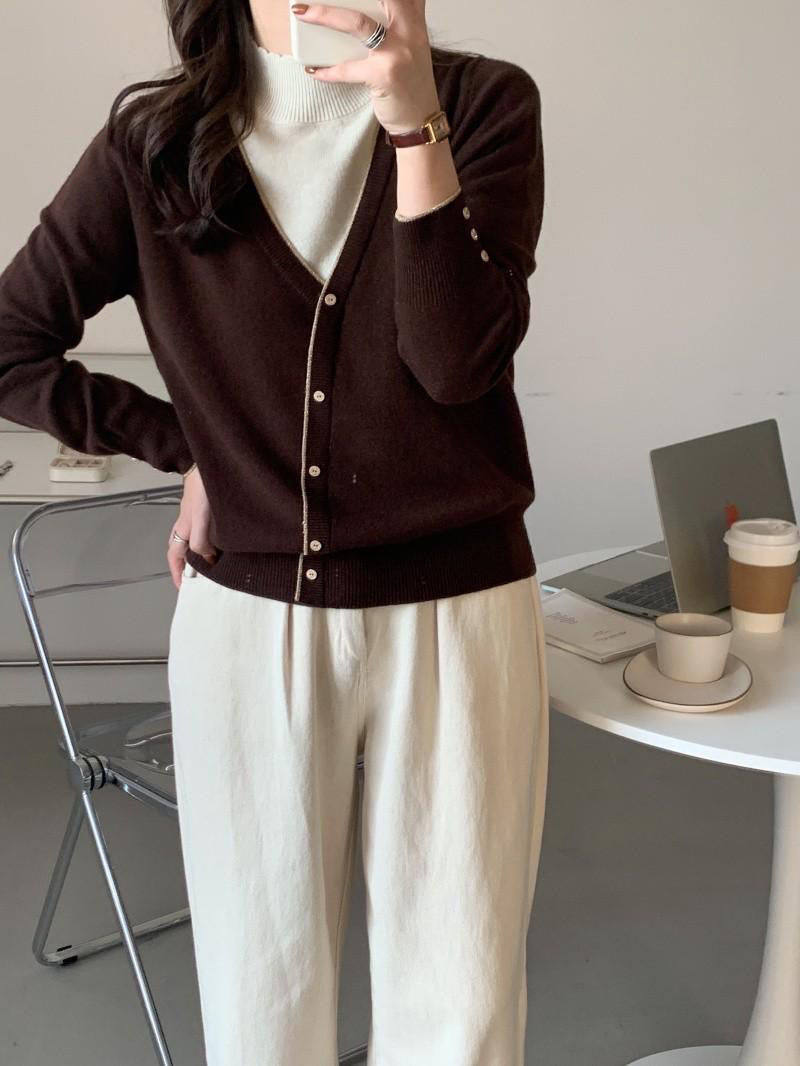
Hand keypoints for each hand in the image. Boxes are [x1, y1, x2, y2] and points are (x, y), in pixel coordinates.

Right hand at [167, 467, 218, 588]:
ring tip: (214, 567)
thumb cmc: (203, 488)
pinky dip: (211, 542)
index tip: (184, 589)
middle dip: (189, 567)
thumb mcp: (200, 518)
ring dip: (200, 555)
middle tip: (201, 580)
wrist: (210, 463)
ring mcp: (196, 516)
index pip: (175, 557)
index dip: (178, 574)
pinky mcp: (207, 509)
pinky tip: (223, 543)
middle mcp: (187, 524)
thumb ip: (200, 539)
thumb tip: (205, 558)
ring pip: (194, 541)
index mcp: (183, 528)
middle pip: (183, 550)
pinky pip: (206, 532)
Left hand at [290, 1, 441, 133]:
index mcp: (414, 21)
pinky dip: (327, 70)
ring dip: (325, 16)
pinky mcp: (384, 76)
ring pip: (357, 23)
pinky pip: (347, 69)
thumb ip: (398, 25)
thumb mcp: (412, 46)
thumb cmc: (411, 84)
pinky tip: (314, 70)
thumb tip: (363, 11)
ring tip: (303, 13)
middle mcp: (409, 31)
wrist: (421, 120)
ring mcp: (396, 53)